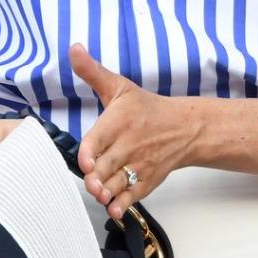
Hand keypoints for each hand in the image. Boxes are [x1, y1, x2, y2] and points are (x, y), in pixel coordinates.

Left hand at [72, 44, 198, 218]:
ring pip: (117, 184)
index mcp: (118, 122)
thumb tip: (73, 49)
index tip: (85, 162)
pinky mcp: (146, 181)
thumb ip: (92, 71)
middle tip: (89, 181)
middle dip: (95, 177)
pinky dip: (122, 205)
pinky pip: (132, 197)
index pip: (99, 140)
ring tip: (98, 193)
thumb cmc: (146, 108)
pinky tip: (113, 208)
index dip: (90, 153)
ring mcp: (138, 165)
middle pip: (106, 166)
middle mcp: (128, 145)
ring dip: (106, 192)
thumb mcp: (118, 86)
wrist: (184, 127)